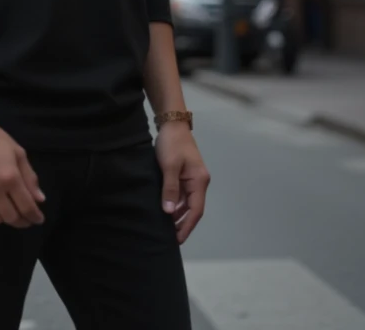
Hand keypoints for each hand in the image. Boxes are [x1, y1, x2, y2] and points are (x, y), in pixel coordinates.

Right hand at [0, 110, 45, 228]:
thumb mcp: (17, 152)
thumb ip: (29, 177)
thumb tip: (39, 199)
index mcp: (10, 176)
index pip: (26, 206)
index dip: (35, 216)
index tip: (39, 219)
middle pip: (11, 217)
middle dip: (22, 221)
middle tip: (26, 219)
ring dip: (4, 218)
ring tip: (9, 212)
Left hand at [155, 122, 209, 243]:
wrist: (172, 124)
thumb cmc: (172, 144)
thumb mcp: (169, 166)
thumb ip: (170, 189)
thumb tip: (169, 212)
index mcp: (199, 181)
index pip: (196, 210)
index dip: (187, 226)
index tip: (178, 240)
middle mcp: (199, 182)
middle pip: (192, 208)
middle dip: (182, 223)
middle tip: (169, 238)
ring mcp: (192, 178)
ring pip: (186, 202)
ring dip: (178, 214)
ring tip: (166, 228)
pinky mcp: (184, 175)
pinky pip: (181, 194)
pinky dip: (175, 204)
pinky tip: (165, 210)